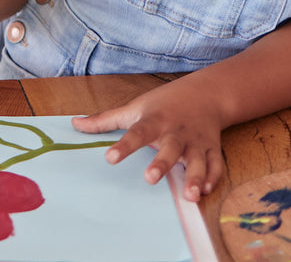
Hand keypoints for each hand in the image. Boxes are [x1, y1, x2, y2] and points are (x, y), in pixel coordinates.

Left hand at [72, 80, 225, 201]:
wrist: (204, 94)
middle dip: (162, 163)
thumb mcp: (134, 107)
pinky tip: (206, 191)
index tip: (110, 158)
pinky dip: (213, 177)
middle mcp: (175, 132)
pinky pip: (215, 164)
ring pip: (197, 160)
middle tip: (150, 178)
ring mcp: (195, 141)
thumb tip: (74, 124)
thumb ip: (105, 120)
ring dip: (195, 177)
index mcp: (154, 121)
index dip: (124, 146)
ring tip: (191, 195)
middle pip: (170, 149)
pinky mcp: (211, 149)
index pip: (136, 133)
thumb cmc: (163, 103)